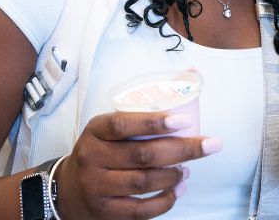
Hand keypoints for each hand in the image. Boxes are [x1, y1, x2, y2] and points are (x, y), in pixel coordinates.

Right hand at [52, 110, 220, 219]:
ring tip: (188, 169)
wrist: (69, 189)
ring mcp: (97, 186)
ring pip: (142, 182)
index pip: (122, 123)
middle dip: (181, 149)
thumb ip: (148, 104)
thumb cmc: (102, 150)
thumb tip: (194, 72)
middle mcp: (93, 157)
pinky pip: (140, 210)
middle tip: (208, 145)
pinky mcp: (105, 211)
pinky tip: (177, 190)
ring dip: (173, 175)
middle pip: (141, 154)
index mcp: (95, 130)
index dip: (154, 122)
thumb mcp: (111, 126)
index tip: (185, 121)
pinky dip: (164, 201)